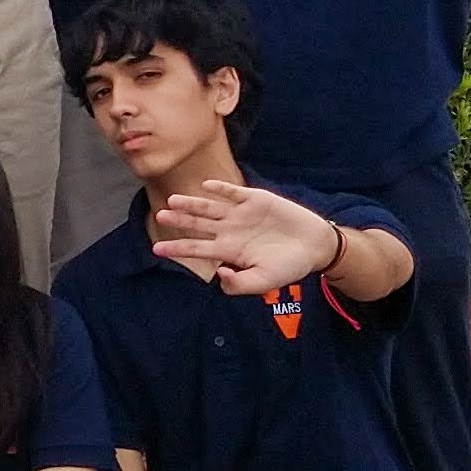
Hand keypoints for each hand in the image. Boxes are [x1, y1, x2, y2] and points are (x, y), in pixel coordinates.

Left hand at [149, 181, 349, 296]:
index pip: (197, 248)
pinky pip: (233, 192)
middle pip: (198, 224)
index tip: (156, 250)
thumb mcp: (265, 282)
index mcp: (229, 250)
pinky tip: (207, 186)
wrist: (314, 245)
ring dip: (192, 203)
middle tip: (160, 217)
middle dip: (179, 221)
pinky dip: (221, 189)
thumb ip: (241, 284)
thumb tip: (219, 275)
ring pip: (210, 207)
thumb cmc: (289, 266)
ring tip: (173, 201)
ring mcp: (240, 214)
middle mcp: (229, 230)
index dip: (177, 249)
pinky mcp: (255, 199)